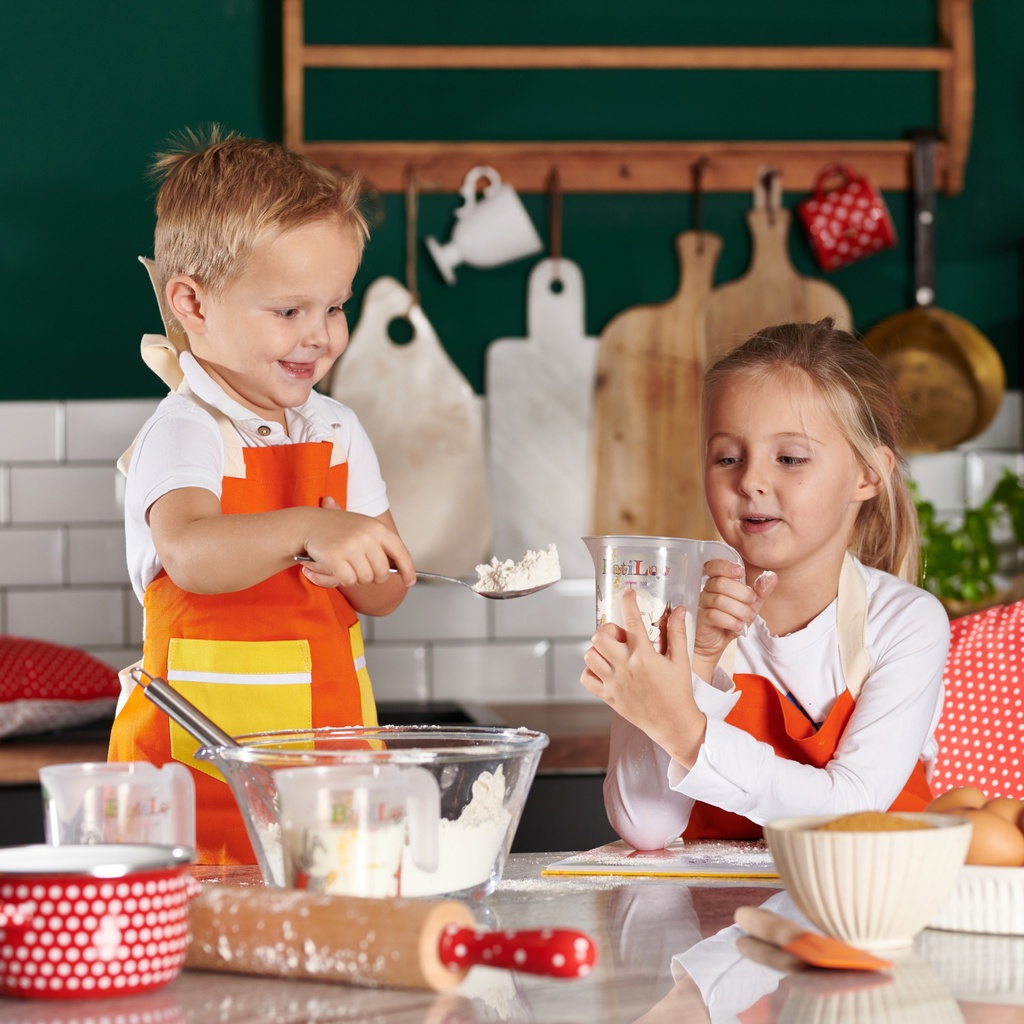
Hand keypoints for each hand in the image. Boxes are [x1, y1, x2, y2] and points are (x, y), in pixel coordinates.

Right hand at [301, 496, 415, 588]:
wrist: (308, 523)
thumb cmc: (336, 527)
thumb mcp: (363, 527)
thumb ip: (380, 545)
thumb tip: (397, 568)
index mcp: (377, 528)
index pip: (401, 553)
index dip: (408, 570)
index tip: (410, 582)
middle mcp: (367, 537)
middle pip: (382, 573)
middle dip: (374, 578)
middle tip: (363, 572)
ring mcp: (351, 547)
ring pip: (365, 579)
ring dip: (356, 578)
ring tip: (346, 565)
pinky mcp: (336, 558)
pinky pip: (348, 580)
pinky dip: (343, 579)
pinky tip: (336, 567)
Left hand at [581, 587, 706, 767]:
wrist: (674, 725)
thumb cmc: (679, 693)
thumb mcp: (681, 661)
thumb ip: (677, 633)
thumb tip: (677, 610)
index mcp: (644, 656)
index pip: (631, 620)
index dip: (628, 602)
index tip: (628, 594)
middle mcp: (626, 667)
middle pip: (600, 636)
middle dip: (608, 630)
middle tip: (620, 636)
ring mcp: (614, 683)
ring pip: (590, 656)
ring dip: (598, 650)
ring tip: (613, 653)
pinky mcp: (608, 697)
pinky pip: (586, 678)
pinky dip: (591, 671)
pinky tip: (605, 669)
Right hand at [692, 560, 776, 676]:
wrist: (715, 644)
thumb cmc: (730, 622)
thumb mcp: (749, 606)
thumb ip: (759, 592)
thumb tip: (771, 576)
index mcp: (717, 584)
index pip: (714, 566)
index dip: (725, 566)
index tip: (740, 572)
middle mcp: (706, 592)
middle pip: (720, 583)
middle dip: (741, 593)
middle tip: (752, 603)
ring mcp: (701, 605)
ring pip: (719, 600)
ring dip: (739, 610)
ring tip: (748, 618)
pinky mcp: (700, 620)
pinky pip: (714, 615)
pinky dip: (731, 621)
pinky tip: (739, 626)